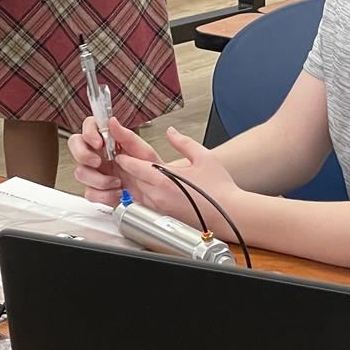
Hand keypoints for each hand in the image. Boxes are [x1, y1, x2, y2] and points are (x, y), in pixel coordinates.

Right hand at [69, 116, 158, 205]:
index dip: (89, 132)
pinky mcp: (97, 190)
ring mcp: (96, 172)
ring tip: (117, 182)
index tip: (98, 142)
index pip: (89, 126)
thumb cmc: (151, 171)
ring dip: (99, 180)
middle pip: (75, 145)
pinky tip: (116, 193)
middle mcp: (99, 154)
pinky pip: (89, 193)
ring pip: (80, 172)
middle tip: (98, 162)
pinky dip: (104, 195)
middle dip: (83, 155)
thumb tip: (112, 121)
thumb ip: (126, 135)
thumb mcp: (143, 151)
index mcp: (109, 141)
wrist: (157, 194)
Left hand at [114, 125, 243, 236]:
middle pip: (129, 180)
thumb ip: (183, 142)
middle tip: (119, 158)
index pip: (133, 165)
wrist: (231, 215)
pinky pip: (143, 205)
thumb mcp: (203, 157)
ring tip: (127, 173)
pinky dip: (138, 196)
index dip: (124, 157)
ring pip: (134, 193)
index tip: (120, 150)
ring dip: (130, 183)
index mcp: (164, 179)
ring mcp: (159, 208)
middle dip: (123, 169)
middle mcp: (158, 196)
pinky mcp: (164, 217)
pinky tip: (142, 189)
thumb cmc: (219, 188)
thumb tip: (171, 131)